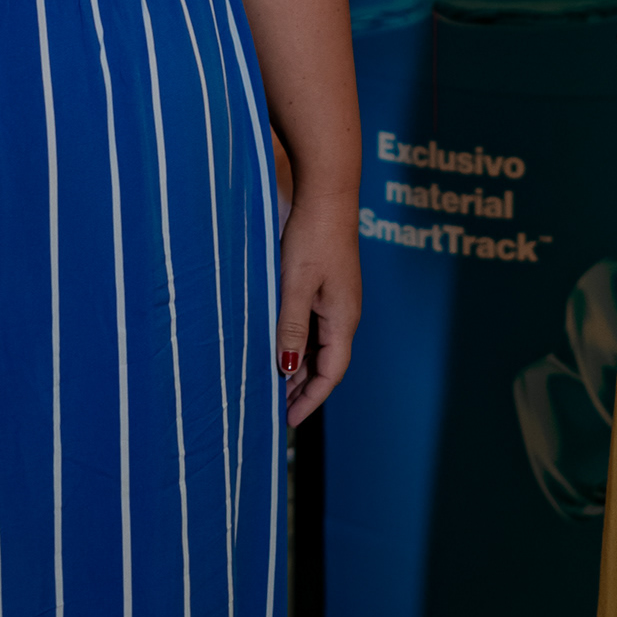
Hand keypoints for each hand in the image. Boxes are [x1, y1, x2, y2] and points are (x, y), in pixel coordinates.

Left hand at [276, 190, 361, 428]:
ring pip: (319, 345)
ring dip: (299, 366)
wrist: (327, 196)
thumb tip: (287, 368)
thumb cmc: (312, 238)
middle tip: (274, 409)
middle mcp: (344, 314)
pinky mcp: (327, 288)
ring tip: (272, 385)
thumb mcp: (296, 285)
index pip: (331, 372)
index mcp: (343, 318)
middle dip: (302, 388)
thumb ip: (291, 327)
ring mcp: (337, 301)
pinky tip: (278, 345)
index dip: (310, 399)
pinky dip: (298, 343)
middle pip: (326, 363)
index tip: (288, 420)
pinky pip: (314, 326)